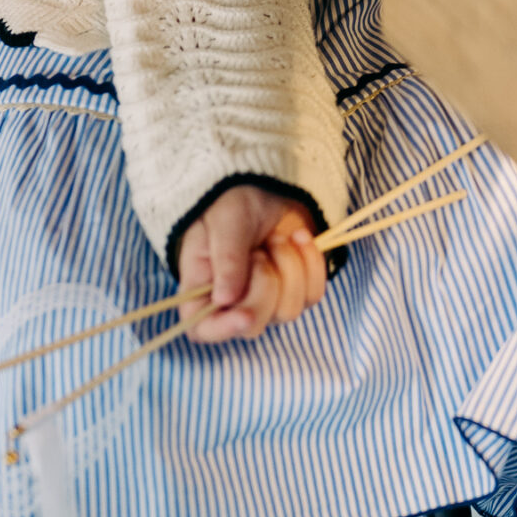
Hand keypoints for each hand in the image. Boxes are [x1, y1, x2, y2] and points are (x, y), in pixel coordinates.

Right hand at [176, 184, 325, 344]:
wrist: (265, 186)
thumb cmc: (232, 203)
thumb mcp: (225, 223)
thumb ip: (226, 259)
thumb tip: (225, 299)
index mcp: (202, 288)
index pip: (203, 330)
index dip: (223, 330)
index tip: (245, 314)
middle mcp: (233, 302)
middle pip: (254, 325)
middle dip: (265, 285)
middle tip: (259, 252)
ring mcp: (268, 299)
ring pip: (288, 311)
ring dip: (288, 268)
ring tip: (276, 239)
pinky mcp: (297, 288)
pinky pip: (313, 294)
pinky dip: (311, 264)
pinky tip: (300, 239)